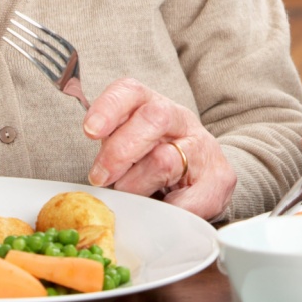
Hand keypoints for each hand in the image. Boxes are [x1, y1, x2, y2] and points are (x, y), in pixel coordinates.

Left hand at [83, 78, 235, 220]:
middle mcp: (180, 120)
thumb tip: (82, 174)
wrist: (207, 173)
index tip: (90, 131)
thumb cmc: (156, 158)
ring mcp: (202, 148)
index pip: (131, 91)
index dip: (109, 108)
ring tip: (130, 194)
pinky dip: (167, 210)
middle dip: (120, 151)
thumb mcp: (131, 144)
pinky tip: (161, 208)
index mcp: (152, 105)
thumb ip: (109, 146)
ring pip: (164, 160)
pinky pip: (187, 200)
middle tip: (100, 177)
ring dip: (137, 185)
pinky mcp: (219, 179)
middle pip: (153, 118)